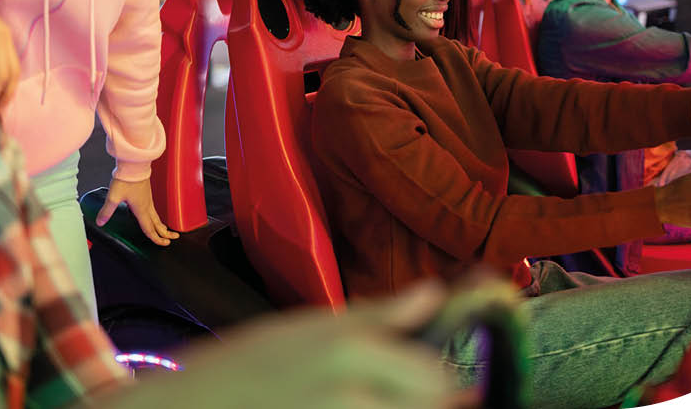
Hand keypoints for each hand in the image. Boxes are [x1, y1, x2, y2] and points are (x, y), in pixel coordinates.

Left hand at [96, 177, 179, 245]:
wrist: (134, 164)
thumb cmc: (126, 179)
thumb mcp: (114, 196)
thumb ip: (107, 211)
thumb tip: (100, 222)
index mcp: (141, 209)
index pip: (150, 228)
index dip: (156, 238)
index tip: (164, 244)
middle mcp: (147, 206)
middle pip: (158, 223)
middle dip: (165, 233)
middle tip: (172, 240)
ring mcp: (148, 199)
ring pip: (157, 216)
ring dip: (162, 225)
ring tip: (166, 230)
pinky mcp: (147, 194)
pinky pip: (154, 209)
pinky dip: (157, 217)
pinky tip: (153, 216)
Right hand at [104, 282, 464, 408]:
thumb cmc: (245, 365)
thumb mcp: (307, 326)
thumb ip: (377, 314)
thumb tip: (433, 292)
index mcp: (354, 352)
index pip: (439, 378)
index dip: (445, 381)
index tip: (445, 380)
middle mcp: (357, 399)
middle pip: (435, 403)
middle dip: (432, 400)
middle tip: (406, 392)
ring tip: (367, 398)